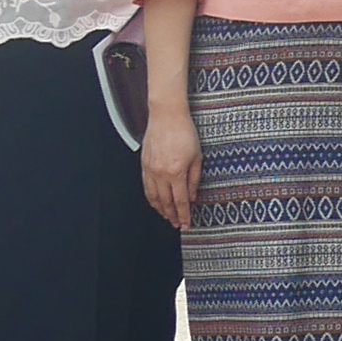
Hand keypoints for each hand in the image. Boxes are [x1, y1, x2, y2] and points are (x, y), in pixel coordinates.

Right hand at [141, 100, 203, 231]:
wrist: (166, 116)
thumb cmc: (184, 132)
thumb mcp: (197, 157)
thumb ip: (194, 179)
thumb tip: (192, 196)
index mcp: (176, 172)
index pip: (180, 201)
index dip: (183, 215)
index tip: (185, 224)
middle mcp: (161, 174)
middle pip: (166, 202)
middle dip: (172, 216)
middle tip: (177, 224)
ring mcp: (150, 170)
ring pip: (153, 197)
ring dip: (160, 209)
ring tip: (167, 217)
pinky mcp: (144, 165)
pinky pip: (146, 187)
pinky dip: (151, 198)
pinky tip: (156, 202)